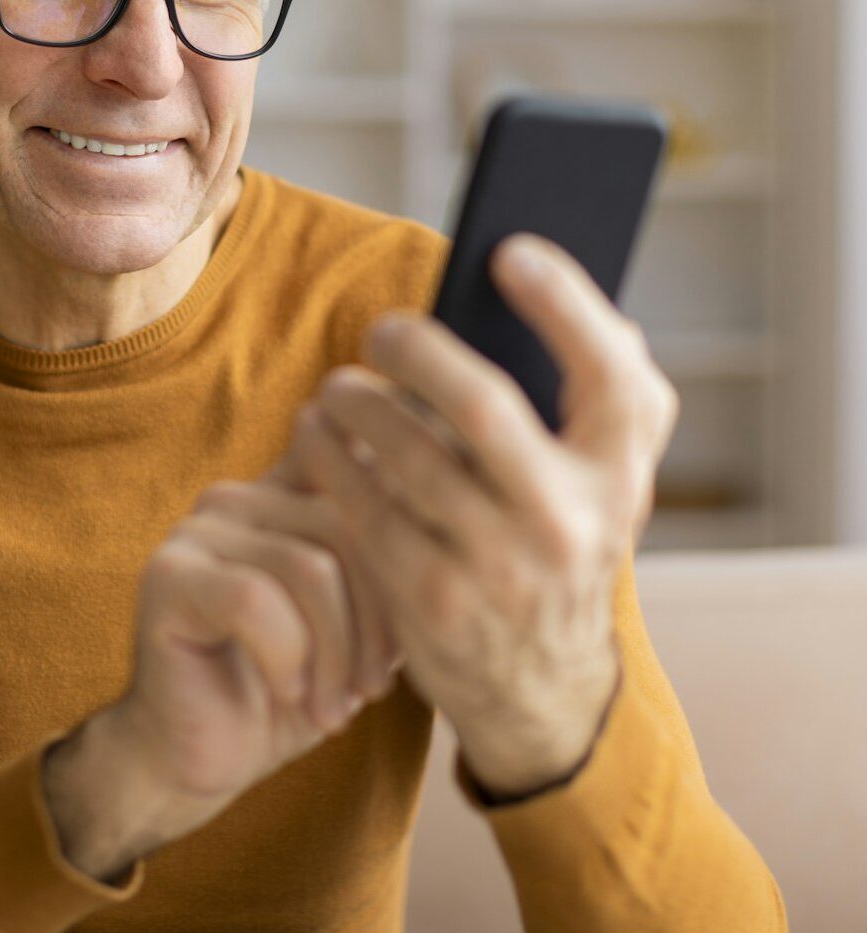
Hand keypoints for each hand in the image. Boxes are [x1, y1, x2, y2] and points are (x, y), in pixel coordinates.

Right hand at [43, 472, 400, 878]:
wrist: (197, 758)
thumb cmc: (286, 691)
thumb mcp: (356, 626)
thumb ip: (382, 566)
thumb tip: (446, 530)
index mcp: (281, 494)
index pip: (362, 486)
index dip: (400, 555)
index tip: (400, 639)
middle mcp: (236, 498)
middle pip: (345, 528)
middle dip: (375, 621)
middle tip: (371, 691)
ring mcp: (195, 532)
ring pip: (308, 568)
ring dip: (334, 654)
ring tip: (332, 708)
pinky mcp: (167, 577)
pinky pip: (254, 602)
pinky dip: (286, 660)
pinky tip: (286, 695)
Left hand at [287, 233, 678, 797]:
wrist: (541, 687)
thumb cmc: (562, 542)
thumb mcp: (605, 478)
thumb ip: (593, 387)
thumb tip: (538, 273)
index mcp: (622, 477)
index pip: (613, 374)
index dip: (564, 301)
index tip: (507, 251)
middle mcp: (570, 524)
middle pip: (481, 405)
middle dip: (417, 350)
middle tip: (382, 331)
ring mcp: (499, 568)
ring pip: (406, 456)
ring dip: (356, 404)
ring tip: (338, 388)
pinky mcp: (431, 602)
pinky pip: (363, 509)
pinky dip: (330, 460)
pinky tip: (317, 435)